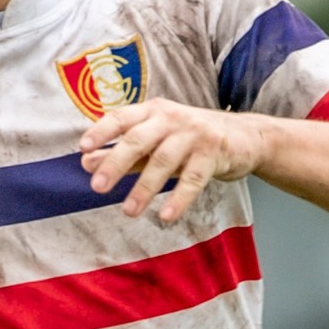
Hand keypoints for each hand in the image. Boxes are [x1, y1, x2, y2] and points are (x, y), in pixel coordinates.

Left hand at [81, 97, 266, 223]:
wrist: (245, 136)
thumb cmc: (191, 139)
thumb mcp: (155, 142)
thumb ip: (123, 152)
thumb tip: (86, 162)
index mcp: (153, 111)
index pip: (122, 117)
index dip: (102, 132)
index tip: (83, 149)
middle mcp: (172, 118)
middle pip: (139, 139)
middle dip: (116, 162)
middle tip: (97, 187)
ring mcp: (194, 134)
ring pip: (164, 160)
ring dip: (145, 188)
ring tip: (128, 211)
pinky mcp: (215, 153)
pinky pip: (194, 178)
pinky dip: (179, 198)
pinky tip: (166, 216)